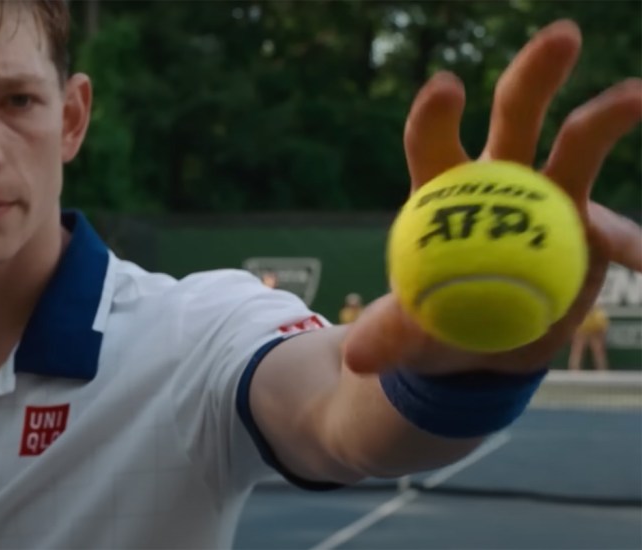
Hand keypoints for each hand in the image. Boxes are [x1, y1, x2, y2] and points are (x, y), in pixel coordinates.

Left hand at [344, 20, 641, 375]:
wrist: (487, 346)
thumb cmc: (436, 325)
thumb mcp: (409, 335)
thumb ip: (388, 337)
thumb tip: (358, 358)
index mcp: (444, 192)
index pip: (433, 144)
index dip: (436, 115)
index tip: (447, 87)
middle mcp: (500, 180)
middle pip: (515, 116)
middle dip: (535, 74)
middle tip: (562, 36)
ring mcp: (552, 199)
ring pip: (578, 147)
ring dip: (606, 118)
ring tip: (637, 93)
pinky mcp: (593, 232)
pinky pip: (621, 235)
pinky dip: (635, 244)